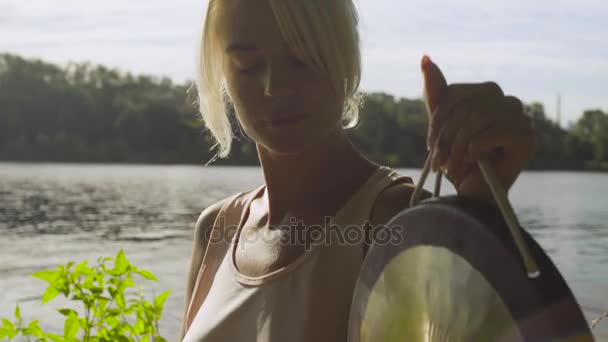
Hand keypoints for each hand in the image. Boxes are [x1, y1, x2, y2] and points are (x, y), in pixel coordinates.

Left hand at [421, 55, 535, 201]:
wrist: (474, 195)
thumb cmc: (458, 161)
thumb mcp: (442, 126)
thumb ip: (436, 94)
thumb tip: (425, 57)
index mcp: (488, 94)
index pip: (455, 93)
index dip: (438, 119)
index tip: (431, 145)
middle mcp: (507, 101)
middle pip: (466, 106)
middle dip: (446, 137)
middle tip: (437, 161)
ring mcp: (521, 118)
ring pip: (477, 119)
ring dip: (457, 147)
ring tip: (450, 166)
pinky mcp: (527, 137)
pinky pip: (491, 133)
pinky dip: (474, 150)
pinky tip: (472, 162)